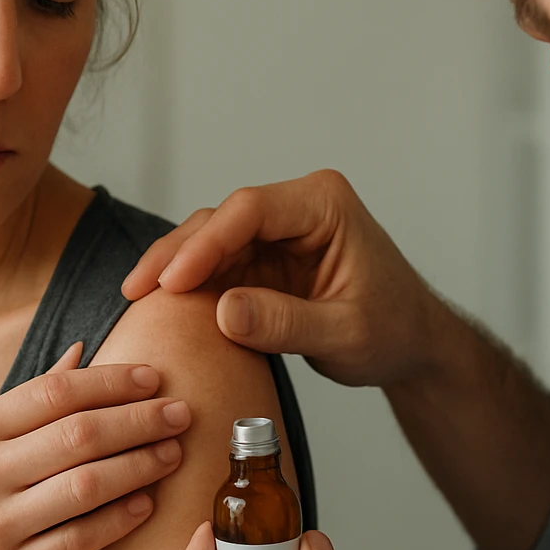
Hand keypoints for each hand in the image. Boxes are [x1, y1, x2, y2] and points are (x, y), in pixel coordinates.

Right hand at [0, 344, 190, 549]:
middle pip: (80, 434)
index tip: (154, 378)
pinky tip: (146, 504)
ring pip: (87, 485)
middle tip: (182, 413)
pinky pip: (77, 541)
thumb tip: (80, 353)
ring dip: (141, 466)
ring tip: (172, 454)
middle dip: (141, 420)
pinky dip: (119, 520)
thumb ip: (22, 402)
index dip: (114, 382)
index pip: (56, 392)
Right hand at [121, 170, 441, 387]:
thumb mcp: (345, 335)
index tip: (172, 281)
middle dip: (177, 253)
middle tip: (136, 289)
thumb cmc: (393, 331)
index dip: (205, 243)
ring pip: (211, 239)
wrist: (413, 344)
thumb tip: (222, 312)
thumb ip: (286, 324)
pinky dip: (190, 285)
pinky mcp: (264, 259)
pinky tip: (159, 306)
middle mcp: (297, 207)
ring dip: (175, 268)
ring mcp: (277, 232)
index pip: (250, 210)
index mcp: (325, 205)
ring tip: (136, 298)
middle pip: (220, 219)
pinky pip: (218, 265)